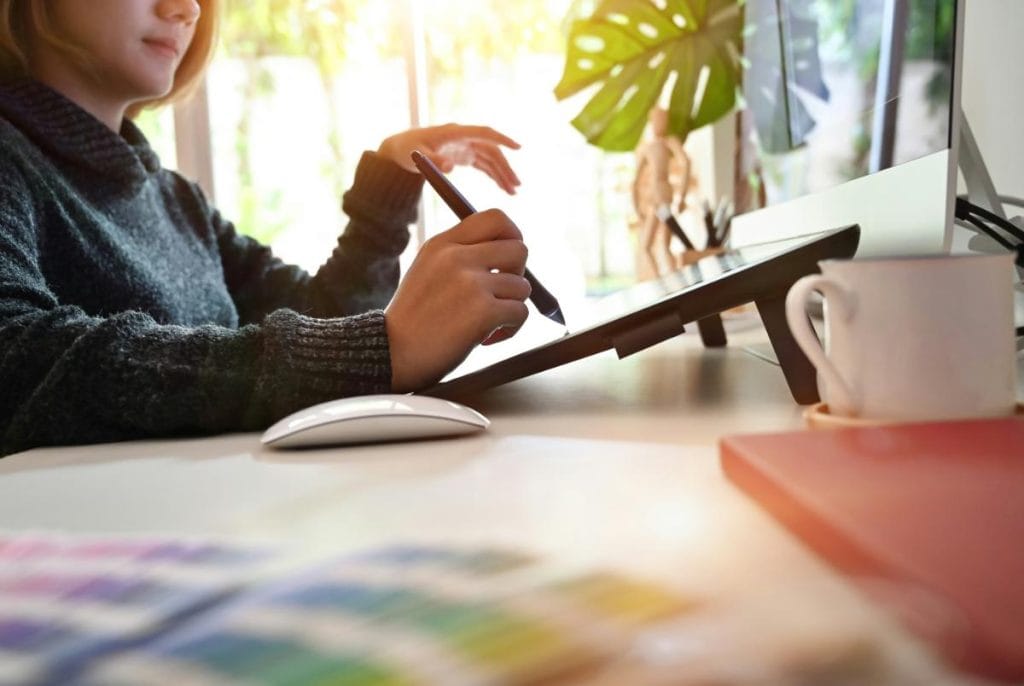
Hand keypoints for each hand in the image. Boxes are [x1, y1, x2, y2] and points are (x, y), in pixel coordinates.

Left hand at [378, 124, 521, 194]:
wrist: (401, 149)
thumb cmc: (408, 148)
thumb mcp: (418, 155)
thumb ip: (434, 160)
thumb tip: (451, 167)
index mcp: (456, 132)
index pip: (484, 133)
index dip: (502, 139)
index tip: (518, 148)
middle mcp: (465, 138)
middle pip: (492, 151)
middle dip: (505, 167)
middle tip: (516, 186)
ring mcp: (466, 147)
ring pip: (490, 159)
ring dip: (502, 174)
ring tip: (513, 191)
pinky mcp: (465, 156)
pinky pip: (484, 165)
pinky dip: (494, 176)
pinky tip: (503, 187)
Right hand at [384, 209, 530, 391]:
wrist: (391, 354)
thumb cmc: (412, 320)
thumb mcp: (427, 270)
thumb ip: (459, 256)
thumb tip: (506, 256)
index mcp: (442, 244)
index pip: (495, 218)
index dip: (513, 236)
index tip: (507, 261)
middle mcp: (456, 257)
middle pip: (519, 249)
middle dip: (518, 275)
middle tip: (499, 295)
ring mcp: (470, 283)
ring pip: (522, 287)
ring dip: (510, 308)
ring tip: (487, 324)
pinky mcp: (483, 312)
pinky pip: (520, 313)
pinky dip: (510, 330)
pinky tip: (487, 338)